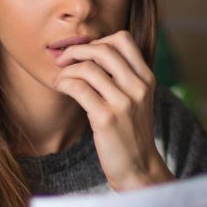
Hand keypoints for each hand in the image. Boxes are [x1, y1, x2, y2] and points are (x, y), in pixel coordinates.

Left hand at [53, 30, 173, 190]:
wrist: (138, 168)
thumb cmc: (130, 133)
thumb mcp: (136, 100)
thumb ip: (123, 77)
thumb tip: (91, 53)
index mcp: (146, 78)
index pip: (123, 39)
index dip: (99, 40)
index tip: (85, 54)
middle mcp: (138, 87)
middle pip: (103, 49)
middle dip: (77, 50)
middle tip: (63, 60)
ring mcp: (123, 103)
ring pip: (88, 68)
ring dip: (66, 70)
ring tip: (60, 79)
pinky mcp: (106, 118)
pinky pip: (78, 88)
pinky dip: (64, 83)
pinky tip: (60, 88)